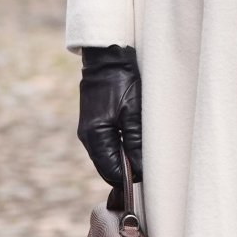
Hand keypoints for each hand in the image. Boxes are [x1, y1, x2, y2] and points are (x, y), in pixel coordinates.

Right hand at [78, 45, 142, 187]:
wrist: (107, 58)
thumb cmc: (122, 82)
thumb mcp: (134, 113)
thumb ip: (136, 143)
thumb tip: (140, 169)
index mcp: (95, 137)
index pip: (111, 172)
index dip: (129, 178)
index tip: (148, 176)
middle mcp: (88, 138)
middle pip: (107, 168)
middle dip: (126, 171)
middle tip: (148, 167)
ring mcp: (89, 131)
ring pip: (107, 158)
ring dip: (123, 160)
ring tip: (143, 156)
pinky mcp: (93, 124)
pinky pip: (106, 146)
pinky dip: (119, 150)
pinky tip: (133, 144)